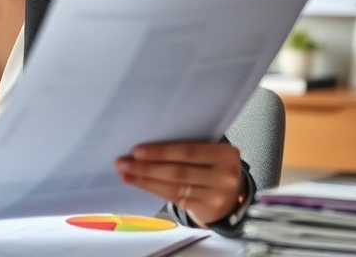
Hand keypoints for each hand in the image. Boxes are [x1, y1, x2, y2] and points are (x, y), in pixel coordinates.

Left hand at [114, 142, 245, 226]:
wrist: (233, 197)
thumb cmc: (214, 167)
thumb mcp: (210, 153)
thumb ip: (189, 148)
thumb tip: (146, 146)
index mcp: (226, 154)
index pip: (188, 152)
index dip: (161, 151)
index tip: (136, 150)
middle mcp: (224, 176)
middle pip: (178, 171)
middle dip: (146, 167)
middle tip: (122, 162)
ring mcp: (216, 196)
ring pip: (173, 186)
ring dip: (144, 179)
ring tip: (125, 173)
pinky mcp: (206, 209)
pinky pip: (174, 197)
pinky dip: (152, 189)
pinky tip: (137, 182)